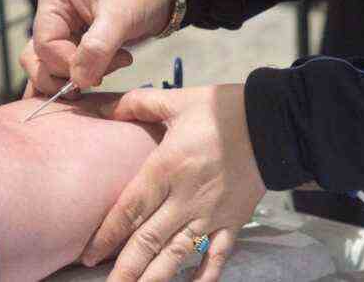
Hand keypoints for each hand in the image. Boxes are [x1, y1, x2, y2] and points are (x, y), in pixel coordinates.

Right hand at [21, 0, 173, 95]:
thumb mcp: (119, 17)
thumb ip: (96, 50)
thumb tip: (78, 81)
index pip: (44, 45)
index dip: (67, 64)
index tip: (98, 72)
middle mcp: (53, 15)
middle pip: (39, 59)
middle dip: (68, 74)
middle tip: (101, 77)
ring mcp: (66, 31)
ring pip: (53, 68)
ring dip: (82, 76)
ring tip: (117, 64)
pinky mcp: (81, 44)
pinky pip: (72, 68)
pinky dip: (88, 76)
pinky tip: (112, 69)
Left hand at [81, 84, 265, 281]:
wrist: (274, 122)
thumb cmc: (224, 109)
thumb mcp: (179, 100)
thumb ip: (139, 104)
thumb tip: (105, 107)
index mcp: (167, 167)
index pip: (130, 209)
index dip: (107, 235)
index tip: (88, 255)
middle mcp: (186, 197)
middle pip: (148, 241)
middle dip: (125, 269)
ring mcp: (211, 213)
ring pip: (177, 254)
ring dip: (154, 279)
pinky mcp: (234, 220)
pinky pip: (217, 255)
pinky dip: (204, 276)